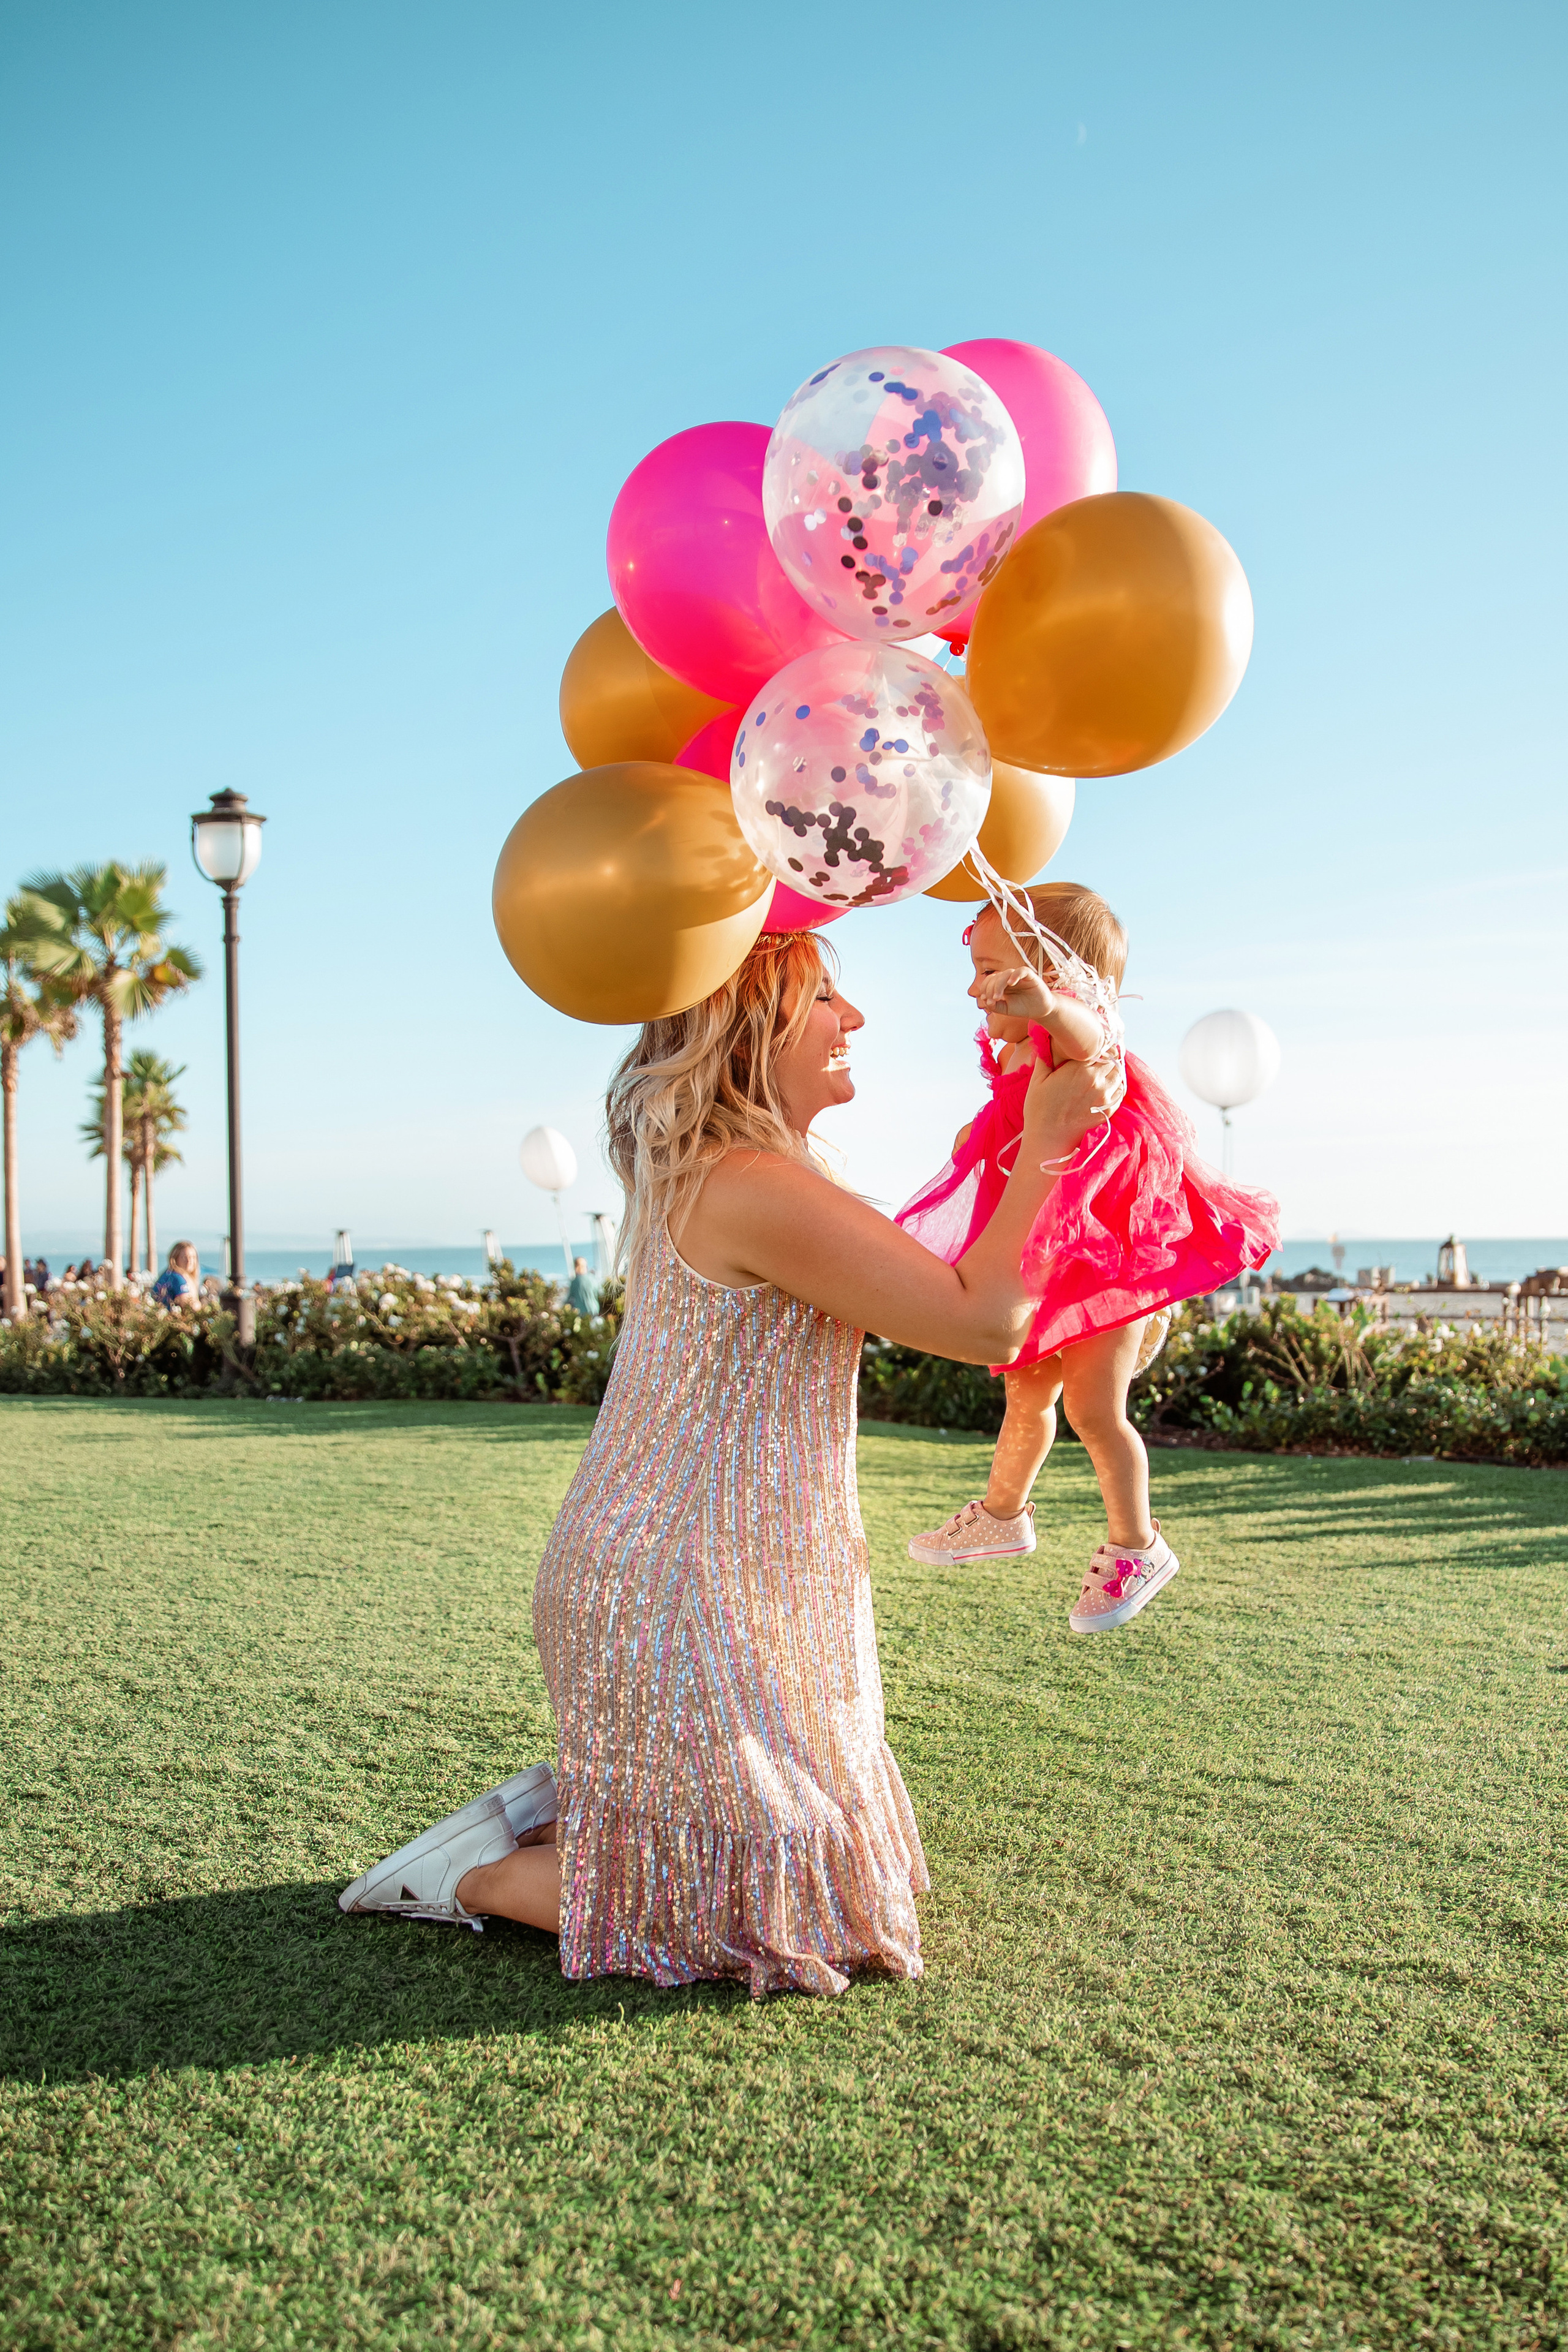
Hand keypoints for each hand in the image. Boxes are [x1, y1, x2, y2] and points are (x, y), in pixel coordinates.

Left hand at [973, 964, 1052, 1021]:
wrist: (1040, 1010)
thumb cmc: (1022, 1008)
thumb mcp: (1006, 1009)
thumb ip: (995, 1006)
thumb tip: (986, 1001)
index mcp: (1001, 984)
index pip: (989, 981)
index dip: (984, 989)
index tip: (985, 1000)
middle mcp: (1008, 978)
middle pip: (995, 977)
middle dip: (990, 989)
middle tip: (993, 1000)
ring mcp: (1019, 976)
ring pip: (1005, 974)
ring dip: (999, 985)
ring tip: (997, 997)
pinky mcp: (1030, 975)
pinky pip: (1021, 971)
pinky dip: (1015, 976)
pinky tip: (1010, 984)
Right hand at [1022, 1049, 1123, 1165]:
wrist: (1048, 1140)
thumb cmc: (1039, 1109)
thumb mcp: (1038, 1078)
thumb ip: (1046, 1054)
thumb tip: (1047, 1035)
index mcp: (1081, 1069)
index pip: (1102, 1046)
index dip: (1099, 1042)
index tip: (1093, 1042)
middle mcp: (1098, 1081)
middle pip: (1114, 1058)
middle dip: (1107, 1055)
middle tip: (1098, 1055)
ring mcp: (1106, 1097)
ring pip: (1119, 1074)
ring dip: (1113, 1069)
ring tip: (1102, 1070)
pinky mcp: (1109, 1110)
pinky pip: (1120, 1091)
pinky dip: (1116, 1085)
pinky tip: (1105, 1085)